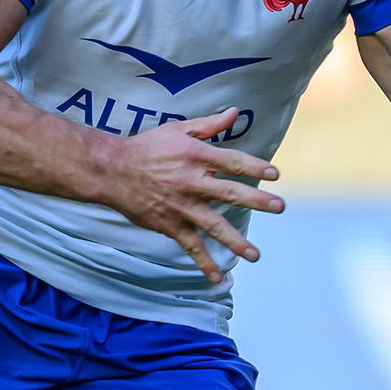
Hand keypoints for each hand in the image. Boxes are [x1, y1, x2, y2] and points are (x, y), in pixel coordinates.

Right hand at [100, 107, 284, 281]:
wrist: (111, 171)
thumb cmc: (147, 147)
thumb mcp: (177, 130)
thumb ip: (208, 125)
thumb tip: (235, 112)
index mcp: (196, 156)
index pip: (232, 162)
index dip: (254, 167)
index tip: (274, 174)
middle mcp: (192, 182)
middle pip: (230, 193)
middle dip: (257, 200)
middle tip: (279, 207)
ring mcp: (181, 206)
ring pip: (213, 226)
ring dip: (236, 241)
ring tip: (255, 255)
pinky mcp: (170, 224)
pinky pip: (190, 246)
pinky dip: (203, 262)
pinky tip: (218, 277)